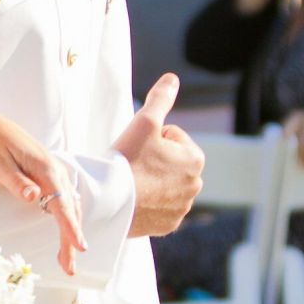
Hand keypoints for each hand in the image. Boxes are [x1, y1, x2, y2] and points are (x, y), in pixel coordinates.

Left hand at [0, 108, 86, 275]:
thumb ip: (16, 182)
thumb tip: (35, 197)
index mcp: (45, 168)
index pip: (62, 203)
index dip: (71, 228)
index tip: (79, 248)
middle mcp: (55, 170)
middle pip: (70, 210)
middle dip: (72, 239)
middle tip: (69, 268)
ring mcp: (53, 173)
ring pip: (69, 207)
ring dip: (70, 232)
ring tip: (67, 260)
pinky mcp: (48, 176)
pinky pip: (64, 201)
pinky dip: (67, 220)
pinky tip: (66, 234)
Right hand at [117, 74, 204, 236]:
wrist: (107, 202)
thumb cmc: (127, 160)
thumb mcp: (144, 122)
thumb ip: (161, 98)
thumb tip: (172, 78)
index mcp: (196, 158)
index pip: (171, 136)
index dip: (150, 138)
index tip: (137, 150)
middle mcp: (196, 185)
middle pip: (169, 161)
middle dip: (153, 160)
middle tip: (132, 166)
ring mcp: (182, 208)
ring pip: (163, 184)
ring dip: (150, 181)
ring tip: (131, 182)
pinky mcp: (168, 225)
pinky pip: (158, 208)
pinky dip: (148, 203)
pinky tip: (134, 200)